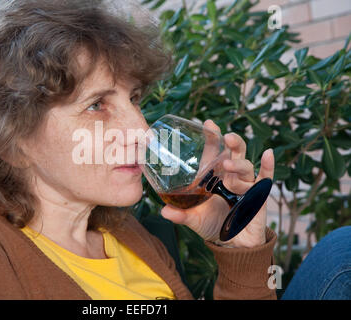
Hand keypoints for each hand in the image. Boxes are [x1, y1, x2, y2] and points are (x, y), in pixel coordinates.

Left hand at [161, 119, 274, 247]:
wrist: (232, 245)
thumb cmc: (212, 226)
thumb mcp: (194, 219)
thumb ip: (180, 215)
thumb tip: (163, 212)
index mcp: (214, 177)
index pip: (214, 153)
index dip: (213, 138)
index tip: (208, 124)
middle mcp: (230, 177)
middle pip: (234, 153)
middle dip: (232, 142)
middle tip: (225, 136)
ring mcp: (245, 185)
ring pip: (246, 166)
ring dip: (238, 163)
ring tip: (229, 164)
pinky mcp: (259, 195)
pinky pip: (266, 178)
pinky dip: (268, 166)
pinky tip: (268, 154)